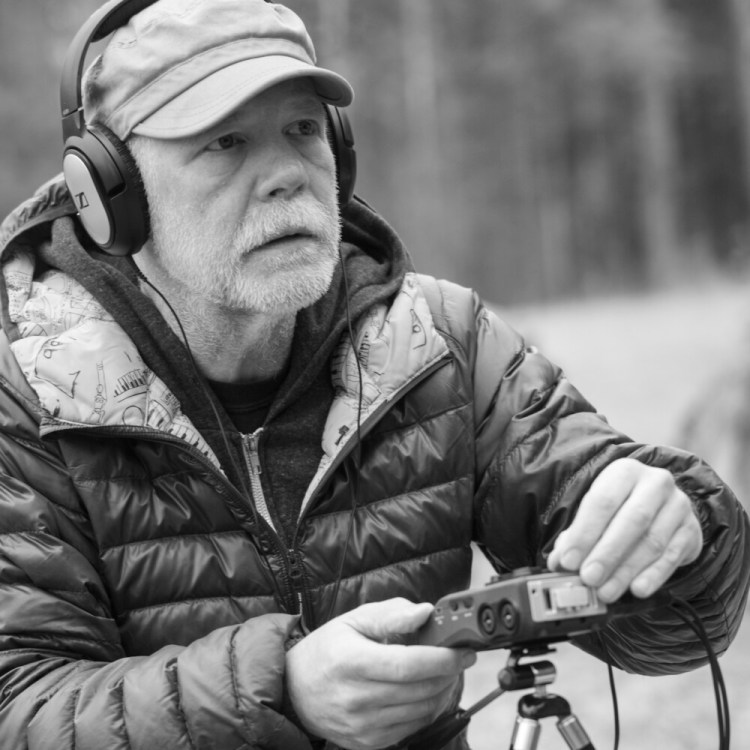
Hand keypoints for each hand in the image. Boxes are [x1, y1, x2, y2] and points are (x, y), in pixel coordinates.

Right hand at [285, 597, 475, 749]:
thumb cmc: (328, 649)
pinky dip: (426, 710)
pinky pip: (411, 728)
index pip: (408, 665)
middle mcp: (356, 698)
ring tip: (443, 673)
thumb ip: (391, 614)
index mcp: (352, 661)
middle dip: (448, 674)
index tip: (463, 651)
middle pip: (420, 690)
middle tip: (458, 658)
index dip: (442, 659)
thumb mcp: (354, 620)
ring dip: (441, 691)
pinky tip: (425, 692)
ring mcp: (362, 725)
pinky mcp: (367, 742)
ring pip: (421, 712)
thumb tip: (425, 612)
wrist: (294, 689)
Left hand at [547, 458, 701, 601]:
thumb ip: (576, 535)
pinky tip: (637, 590)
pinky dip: (654, 576)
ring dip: (627, 570)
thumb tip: (559, 563)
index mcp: (624, 471)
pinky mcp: (691, 531)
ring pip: (652, 542)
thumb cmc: (618, 507)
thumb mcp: (595, 512)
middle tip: (588, 579)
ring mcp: (678, 506)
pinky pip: (672, 557)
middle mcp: (655, 483)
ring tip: (606, 591)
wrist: (660, 504)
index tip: (568, 561)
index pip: (602, 501)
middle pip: (631, 520)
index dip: (583, 534)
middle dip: (607, 553)